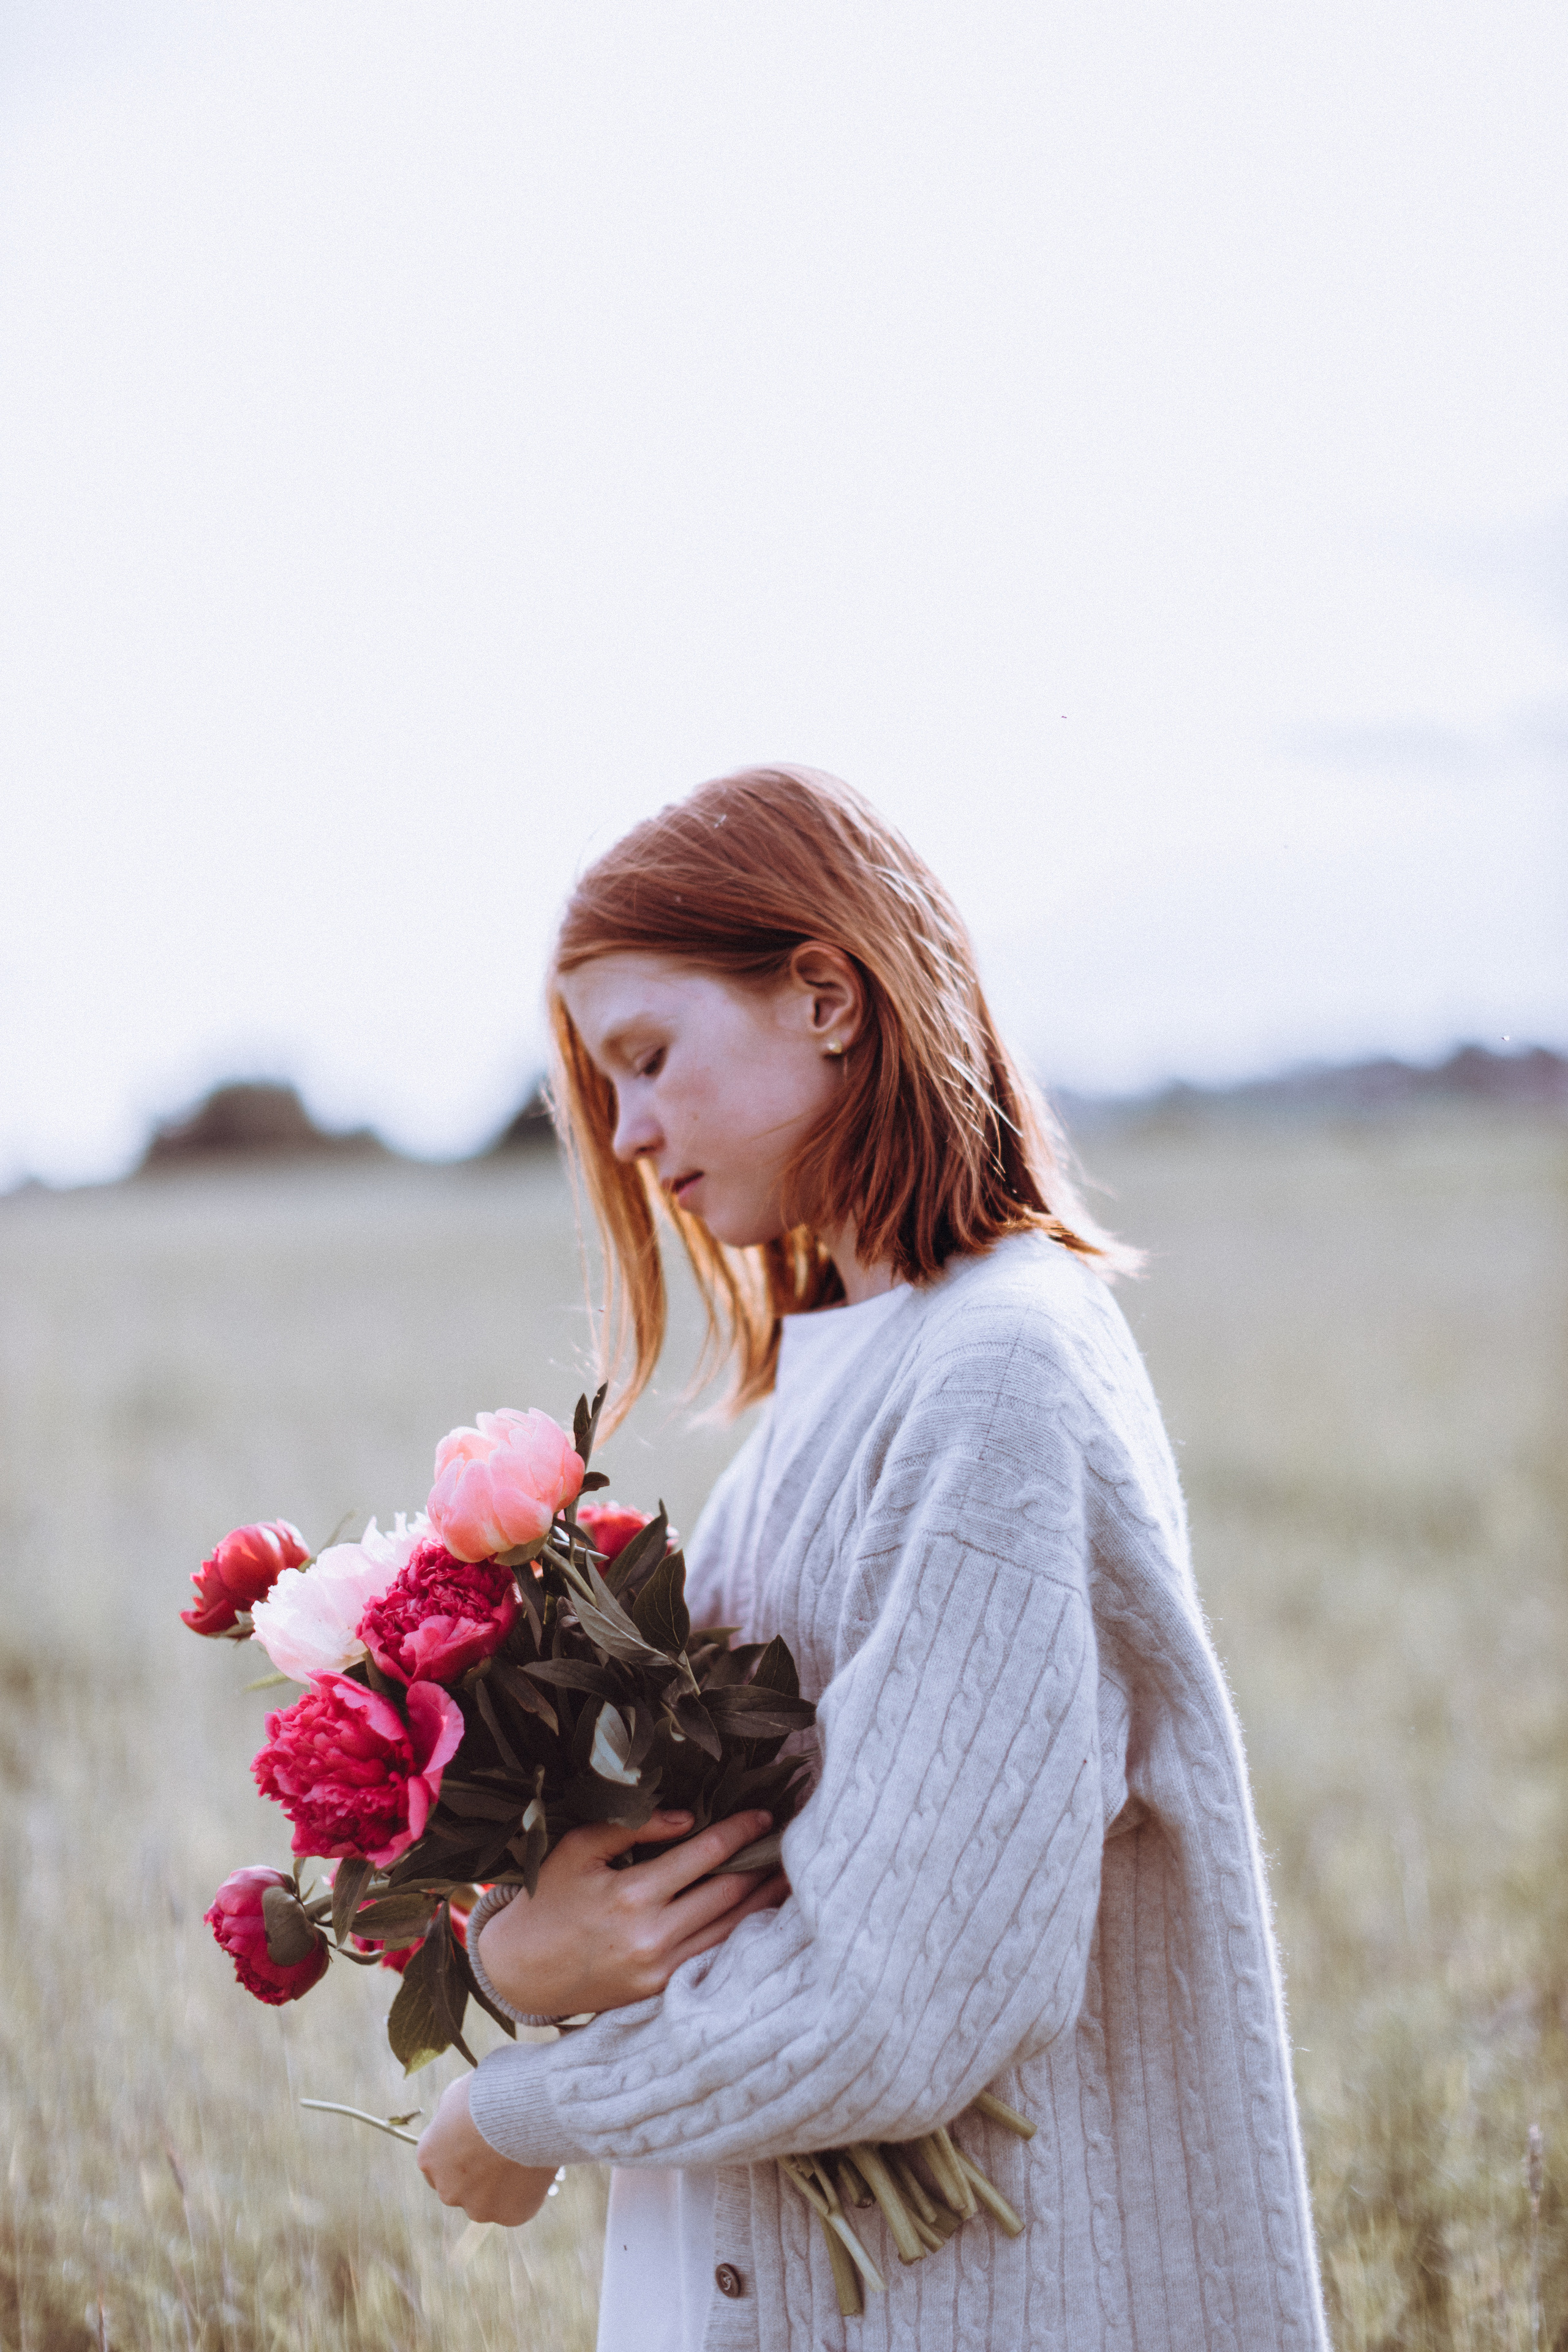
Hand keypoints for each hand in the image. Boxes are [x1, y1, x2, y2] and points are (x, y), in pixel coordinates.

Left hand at [416, 2076, 556, 2223]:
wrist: (525, 2108)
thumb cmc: (490, 2093)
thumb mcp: (457, 2095)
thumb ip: (448, 2116)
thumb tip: (453, 2121)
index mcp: (429, 2159)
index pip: (437, 2165)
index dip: (460, 2153)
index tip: (479, 2142)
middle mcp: (447, 2190)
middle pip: (461, 2188)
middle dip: (479, 2174)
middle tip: (504, 2149)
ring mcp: (478, 2207)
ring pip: (489, 2200)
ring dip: (502, 2185)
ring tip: (523, 2154)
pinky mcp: (509, 2216)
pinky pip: (517, 2207)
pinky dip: (526, 2193)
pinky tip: (534, 2169)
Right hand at [477, 1806, 786, 2017]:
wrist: (520, 1971)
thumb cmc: (549, 1899)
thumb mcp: (578, 1849)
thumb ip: (633, 1828)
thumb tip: (688, 1818)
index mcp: (632, 1895)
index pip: (706, 1854)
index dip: (741, 1831)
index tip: (767, 1814)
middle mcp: (652, 1936)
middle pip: (729, 1893)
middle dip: (764, 1864)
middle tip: (793, 1840)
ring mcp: (661, 1970)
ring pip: (731, 1930)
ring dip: (766, 1902)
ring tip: (793, 1876)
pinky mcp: (662, 1993)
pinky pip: (715, 1958)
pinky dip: (744, 1937)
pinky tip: (765, 1919)